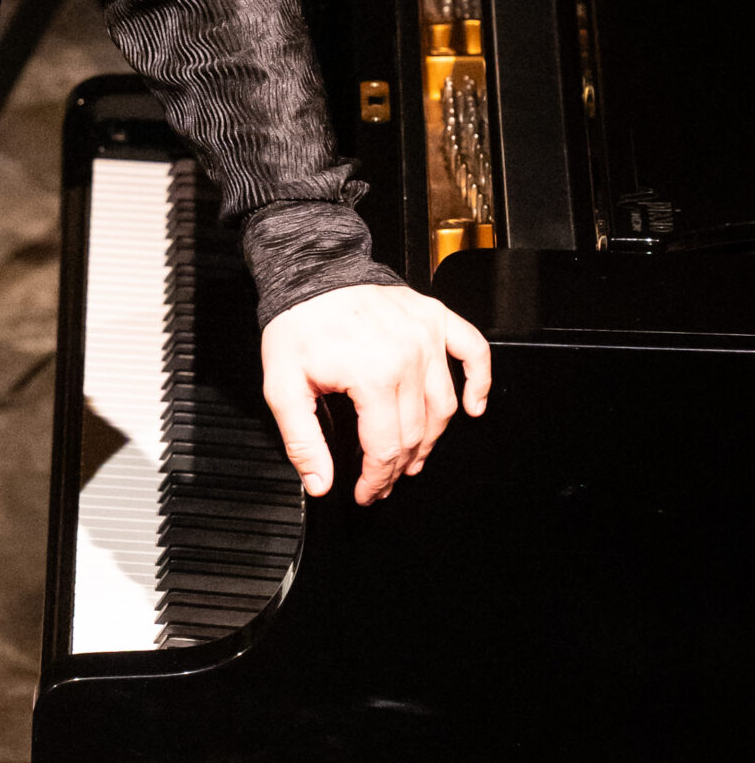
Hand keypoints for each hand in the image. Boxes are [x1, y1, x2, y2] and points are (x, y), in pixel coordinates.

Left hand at [261, 283, 489, 505]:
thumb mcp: (283, 386)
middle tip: (384, 481)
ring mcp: (427, 336)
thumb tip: (319, 482)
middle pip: (416, 433)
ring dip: (432, 438)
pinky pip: (473, 351)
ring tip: (414, 457)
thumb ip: (302, 440)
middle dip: (399, 466)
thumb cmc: (297, 321)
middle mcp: (407, 357)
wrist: (309, 270)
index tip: (366, 492)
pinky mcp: (435, 317)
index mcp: (371, 376)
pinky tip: (474, 407)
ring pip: (443, 406)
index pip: (385, 448)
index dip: (376, 479)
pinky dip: (479, 382)